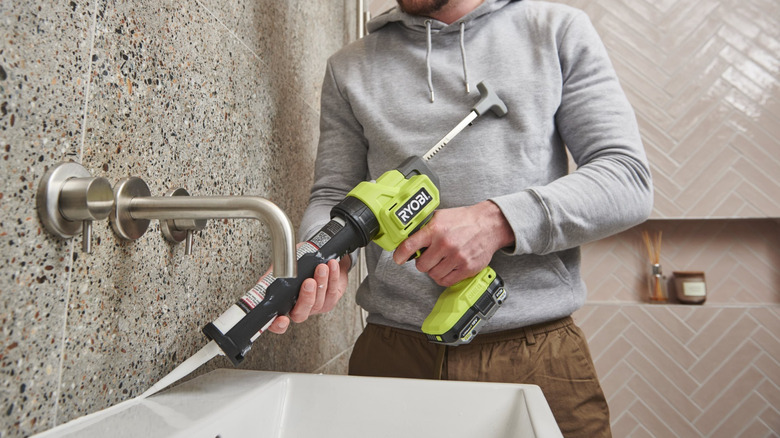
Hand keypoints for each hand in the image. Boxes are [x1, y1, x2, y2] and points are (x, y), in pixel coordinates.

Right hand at [267, 255, 350, 333]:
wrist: (320, 260)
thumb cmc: (299, 265)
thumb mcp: (284, 267)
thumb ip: (276, 274)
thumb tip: (272, 276)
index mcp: (283, 304)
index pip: (276, 322)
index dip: (277, 325)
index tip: (281, 319)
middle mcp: (299, 309)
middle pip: (301, 313)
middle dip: (306, 298)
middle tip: (309, 282)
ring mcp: (315, 307)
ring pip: (319, 301)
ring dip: (321, 282)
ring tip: (322, 268)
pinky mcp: (330, 301)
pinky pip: (332, 292)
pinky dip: (333, 277)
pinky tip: (331, 266)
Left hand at [392, 201, 513, 286]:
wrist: (488, 224)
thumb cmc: (464, 220)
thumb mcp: (440, 217)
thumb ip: (425, 229)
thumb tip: (408, 239)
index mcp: (435, 229)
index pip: (409, 245)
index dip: (400, 254)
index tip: (398, 258)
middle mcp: (445, 244)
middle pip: (421, 265)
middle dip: (423, 262)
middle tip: (429, 257)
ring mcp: (456, 257)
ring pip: (433, 275)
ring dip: (434, 270)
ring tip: (441, 261)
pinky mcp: (466, 268)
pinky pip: (446, 281)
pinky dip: (444, 277)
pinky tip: (447, 268)